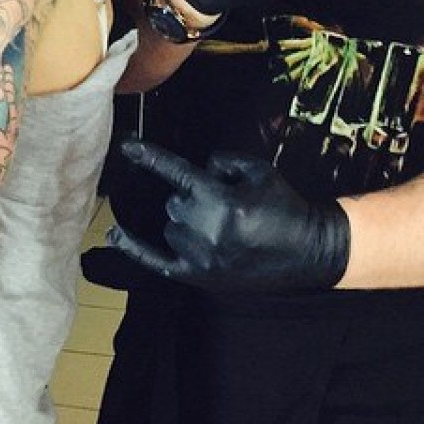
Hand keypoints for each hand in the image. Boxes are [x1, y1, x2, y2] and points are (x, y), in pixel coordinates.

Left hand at [109, 139, 349, 291]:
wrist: (308, 251)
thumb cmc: (283, 206)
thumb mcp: (259, 170)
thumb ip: (224, 160)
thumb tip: (201, 169)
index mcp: (221, 201)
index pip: (175, 172)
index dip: (149, 157)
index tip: (126, 146)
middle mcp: (206, 230)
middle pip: (174, 203)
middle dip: (192, 198)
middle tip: (222, 205)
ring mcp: (200, 257)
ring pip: (170, 227)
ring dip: (185, 221)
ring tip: (218, 227)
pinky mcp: (198, 277)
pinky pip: (156, 261)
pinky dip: (134, 248)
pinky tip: (114, 235)